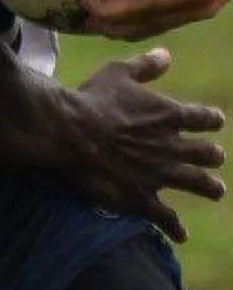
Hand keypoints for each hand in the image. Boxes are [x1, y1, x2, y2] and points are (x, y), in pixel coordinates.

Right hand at [64, 47, 223, 242]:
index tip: (213, 120)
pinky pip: (166, 217)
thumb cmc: (94, 98)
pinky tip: (181, 234)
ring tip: (216, 190)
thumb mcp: (118, 72)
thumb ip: (145, 66)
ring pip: (197, 184)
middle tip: (213, 156)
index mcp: (170, 116)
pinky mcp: (144, 197)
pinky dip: (175, 227)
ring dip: (209, 187)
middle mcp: (174, 148)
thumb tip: (167, 54)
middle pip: (206, 153)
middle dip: (211, 155)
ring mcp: (161, 175)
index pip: (204, 118)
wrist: (74, 132)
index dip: (210, 119)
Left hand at [83, 0, 232, 38]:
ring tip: (87, 21)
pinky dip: (139, 29)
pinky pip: (167, 24)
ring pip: (160, 21)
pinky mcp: (202, 11)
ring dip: (125, 26)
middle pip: (156, 4)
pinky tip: (109, 28)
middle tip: (83, 2)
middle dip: (119, 9)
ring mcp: (205, 3)